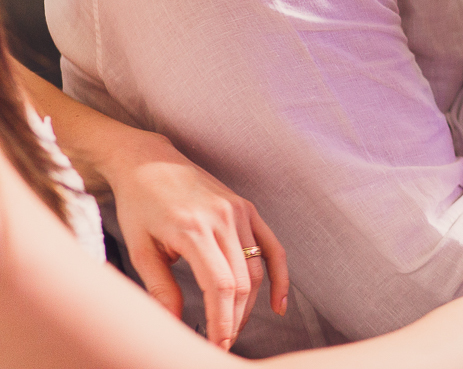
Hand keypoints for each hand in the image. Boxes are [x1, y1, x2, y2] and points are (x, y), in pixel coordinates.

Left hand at [105, 133, 287, 349]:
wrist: (150, 161)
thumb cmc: (139, 206)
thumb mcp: (141, 250)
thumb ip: (161, 289)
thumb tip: (175, 324)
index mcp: (193, 229)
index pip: (219, 285)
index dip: (222, 320)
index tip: (218, 344)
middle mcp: (222, 219)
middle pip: (241, 282)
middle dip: (234, 319)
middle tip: (222, 343)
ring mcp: (239, 212)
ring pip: (256, 269)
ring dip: (250, 305)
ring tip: (234, 328)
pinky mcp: (247, 209)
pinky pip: (272, 247)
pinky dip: (280, 276)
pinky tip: (278, 304)